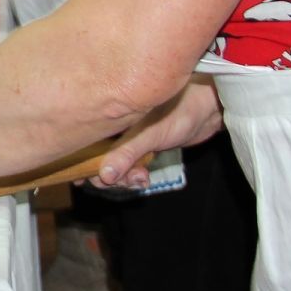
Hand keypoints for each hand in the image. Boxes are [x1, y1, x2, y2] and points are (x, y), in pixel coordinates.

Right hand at [91, 75, 222, 189]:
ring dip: (122, 177)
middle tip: (120, 182)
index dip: (79, 158)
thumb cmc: (182, 109)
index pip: (84, 138)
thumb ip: (126, 154)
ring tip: (139, 179)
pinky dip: (133, 175)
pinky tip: (142, 178)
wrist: (211, 108)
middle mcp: (114, 123)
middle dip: (105, 173)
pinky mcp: (142, 145)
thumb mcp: (149, 135)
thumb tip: (104, 176)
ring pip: (114, 162)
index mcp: (110, 111)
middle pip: (96, 152)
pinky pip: (129, 164)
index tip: (79, 177)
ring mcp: (128, 135)